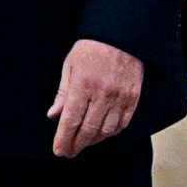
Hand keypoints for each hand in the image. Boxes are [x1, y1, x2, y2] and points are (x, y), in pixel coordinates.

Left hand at [47, 39, 143, 158]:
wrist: (121, 35)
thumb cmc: (93, 48)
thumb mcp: (70, 66)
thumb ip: (62, 93)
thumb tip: (54, 115)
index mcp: (83, 85)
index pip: (71, 120)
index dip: (64, 139)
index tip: (59, 150)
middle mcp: (102, 94)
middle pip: (88, 130)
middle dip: (76, 145)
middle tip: (69, 151)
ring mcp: (120, 97)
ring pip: (106, 131)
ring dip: (93, 141)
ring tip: (84, 142)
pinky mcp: (133, 98)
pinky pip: (122, 124)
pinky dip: (111, 133)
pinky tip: (102, 133)